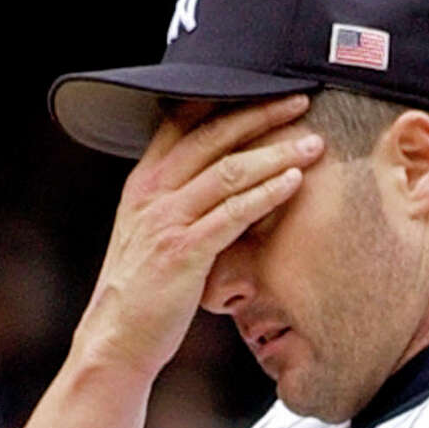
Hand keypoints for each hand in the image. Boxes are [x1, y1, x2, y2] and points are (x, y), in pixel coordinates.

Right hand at [75, 94, 323, 379]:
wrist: (117, 340)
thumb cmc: (142, 295)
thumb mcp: (150, 237)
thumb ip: (176, 206)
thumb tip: (215, 190)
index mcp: (143, 183)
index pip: (184, 122)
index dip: (226, 100)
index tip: (265, 87)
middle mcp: (152, 193)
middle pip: (212, 136)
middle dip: (260, 114)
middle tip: (300, 100)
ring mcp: (167, 221)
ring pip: (228, 170)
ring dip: (275, 153)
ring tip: (312, 144)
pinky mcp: (184, 252)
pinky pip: (233, 214)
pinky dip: (266, 194)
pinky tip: (294, 183)